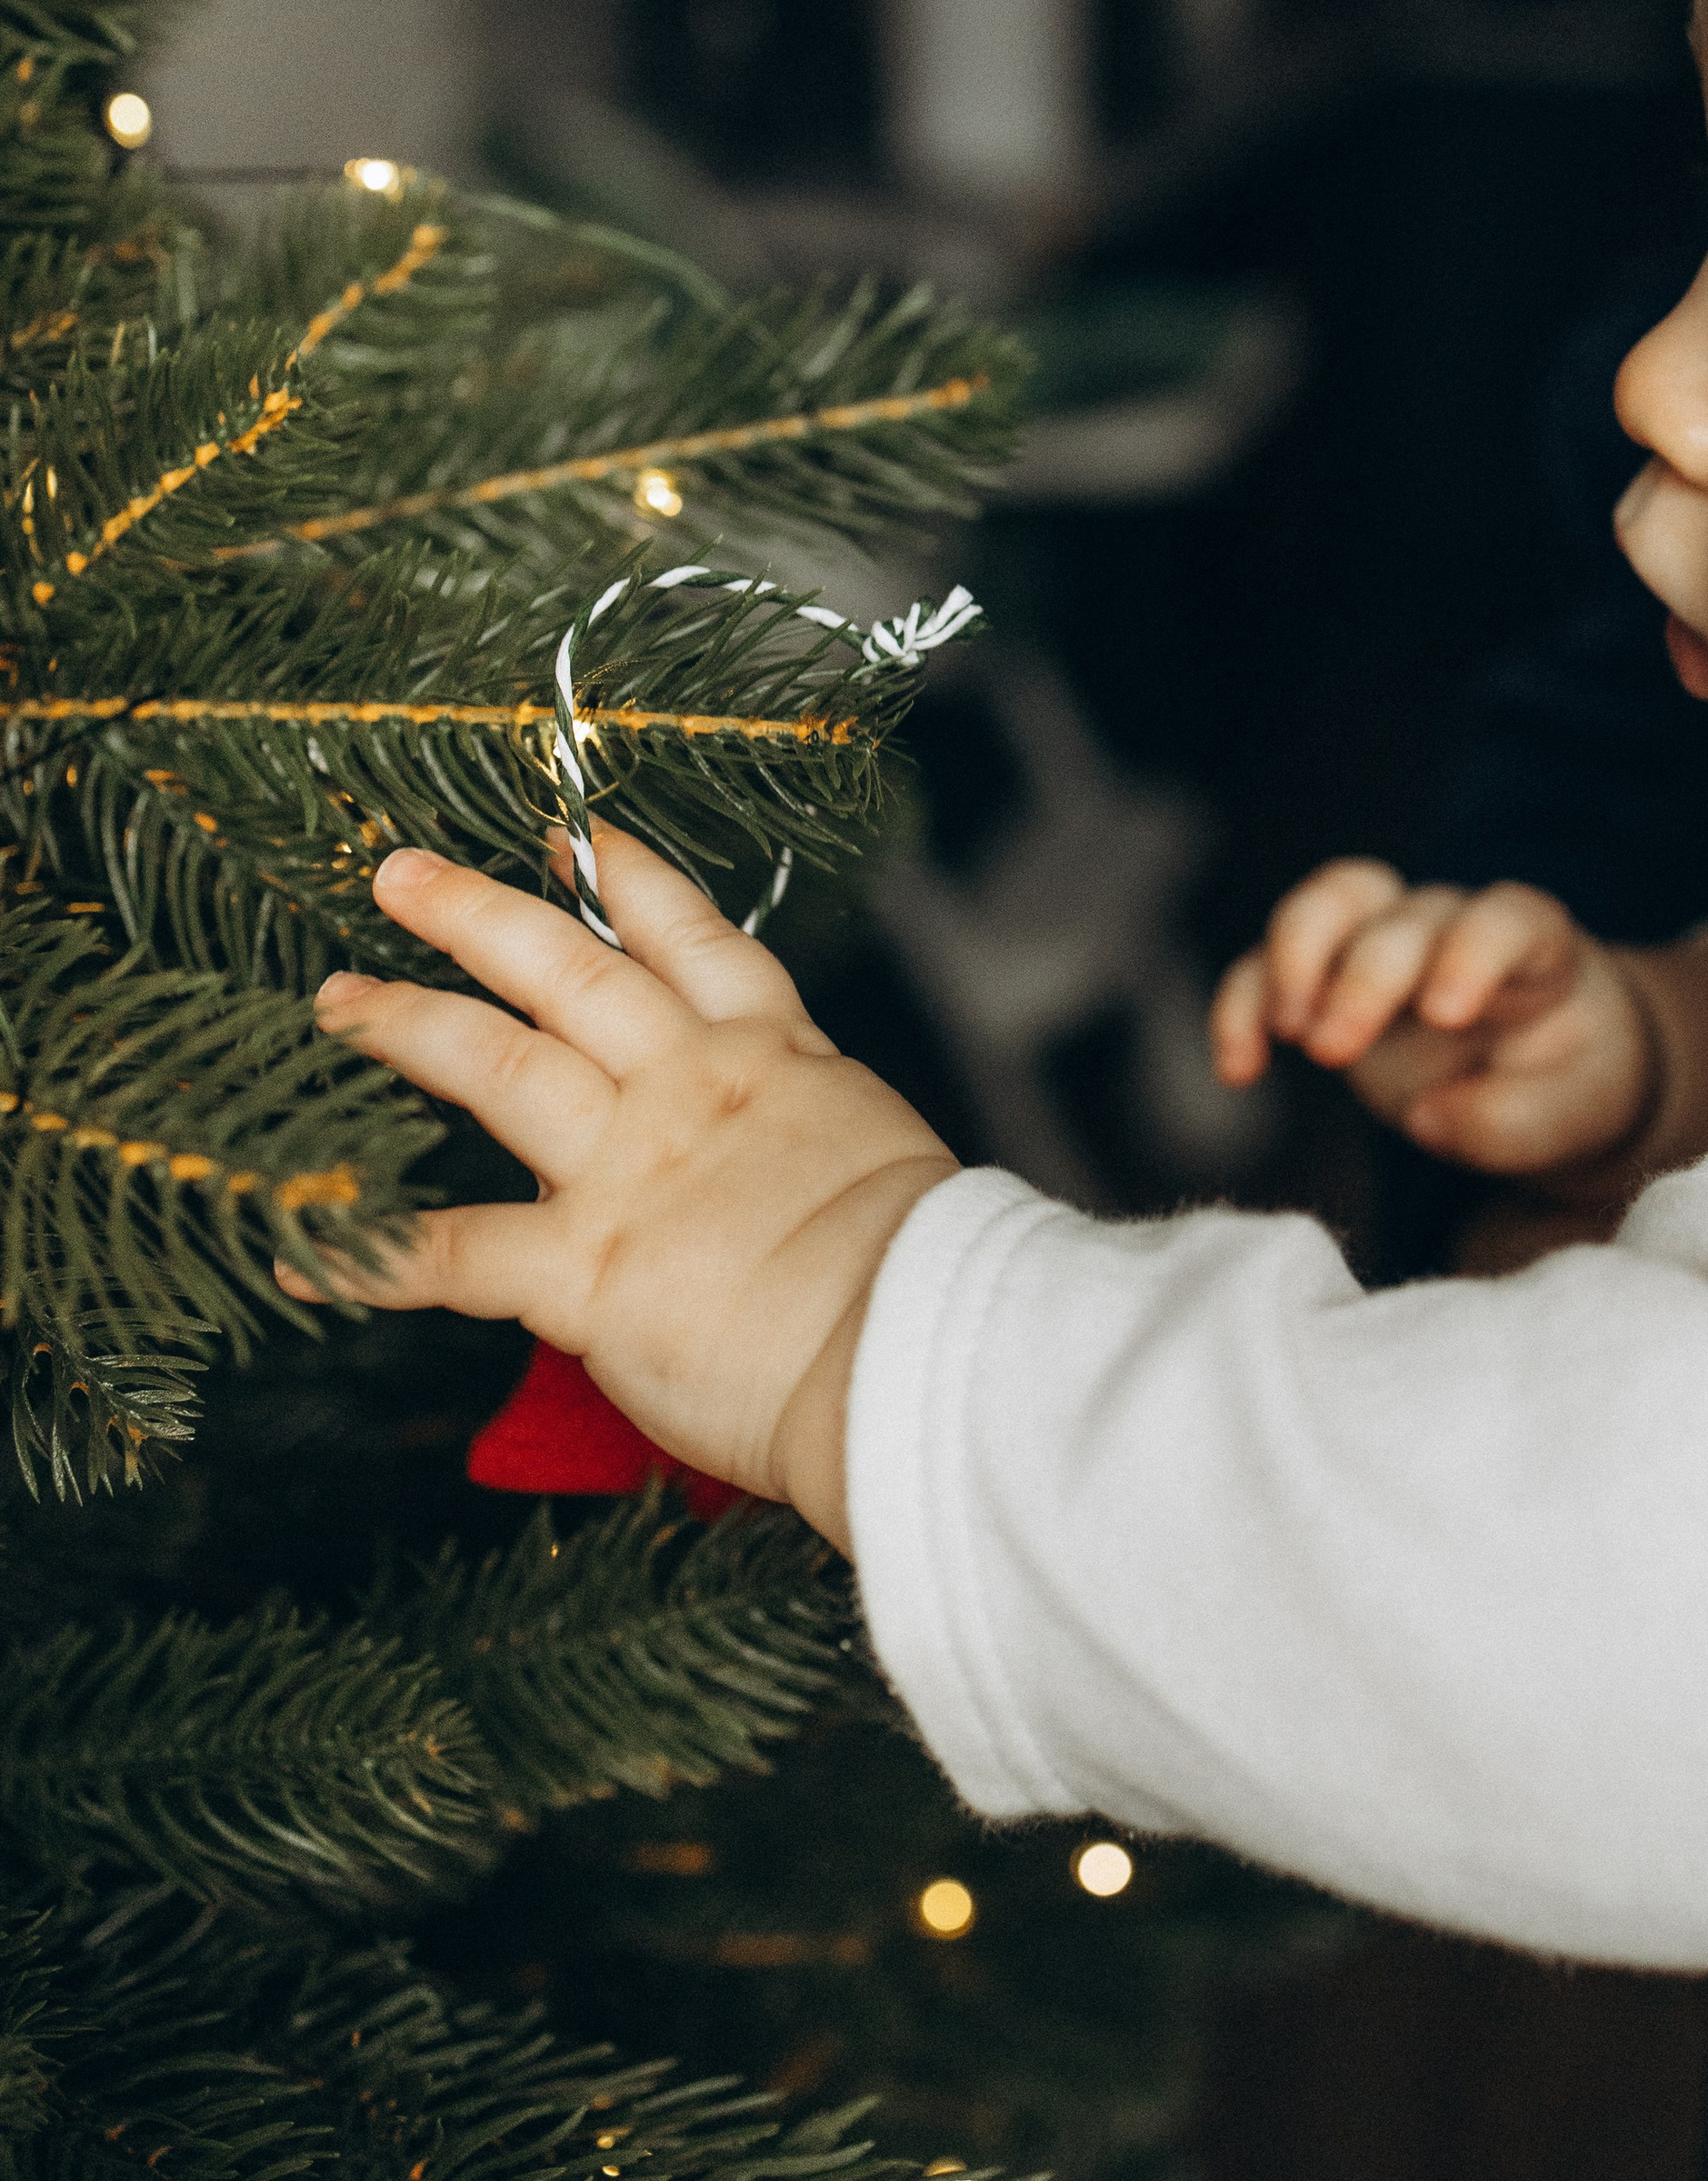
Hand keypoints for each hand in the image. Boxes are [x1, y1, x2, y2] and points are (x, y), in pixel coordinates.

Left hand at [279, 829, 955, 1546]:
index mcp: (774, 1058)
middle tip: (400, 873)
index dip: (627, 881)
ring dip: (406, 1023)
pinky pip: (449, 1253)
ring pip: (494, 1063)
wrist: (918, 1343)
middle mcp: (690, 1087)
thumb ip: (800, 1147)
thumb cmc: (933, 1279)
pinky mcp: (582, 1265)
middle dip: (476, 913)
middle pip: (565, 970)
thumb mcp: (880, 1162)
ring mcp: (628, 1167)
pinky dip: (367, 1255)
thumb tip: (763, 1185)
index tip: (573, 836)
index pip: (691, 941)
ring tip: (340, 999)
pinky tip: (301, 1254)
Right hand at [1210, 860, 1658, 1178]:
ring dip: (1292, 957)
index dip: (1470, 955)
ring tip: (1282, 1033)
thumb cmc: (1569, 1081)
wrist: (1544, 1074)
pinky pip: (1271, 966)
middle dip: (1360, 977)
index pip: (1503, 919)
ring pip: (1328, 903)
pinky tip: (1238, 1069)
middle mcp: (1452, 926)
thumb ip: (1522, 1120)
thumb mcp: (1579, 1114)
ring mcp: (1384, 942)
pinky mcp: (1328, 978)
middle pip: (1398, 917)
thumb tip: (1430, 1118)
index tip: (1444, 1016)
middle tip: (1335, 1051)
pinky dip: (1243, 1006)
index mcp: (1533, 943)